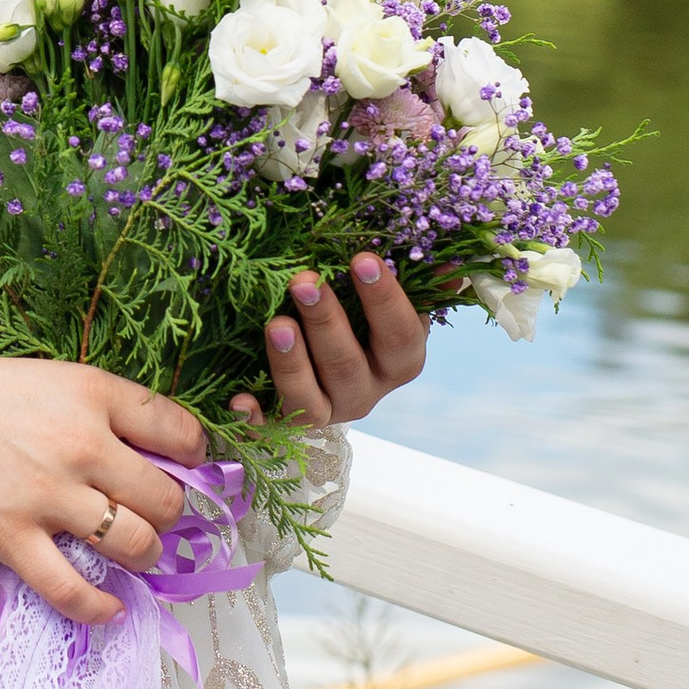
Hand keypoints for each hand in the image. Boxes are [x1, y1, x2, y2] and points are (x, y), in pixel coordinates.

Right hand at [0, 312, 206, 628]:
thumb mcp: (45, 378)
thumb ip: (95, 412)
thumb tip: (142, 455)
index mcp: (93, 393)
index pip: (181, 431)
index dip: (193, 458)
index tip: (184, 468)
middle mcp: (83, 444)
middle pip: (167, 498)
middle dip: (169, 516)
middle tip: (151, 518)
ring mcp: (48, 495)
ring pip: (136, 545)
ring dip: (143, 558)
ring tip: (131, 556)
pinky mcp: (11, 538)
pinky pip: (74, 591)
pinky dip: (99, 608)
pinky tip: (107, 607)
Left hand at [241, 252, 429, 435]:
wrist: (330, 374)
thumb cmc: (363, 322)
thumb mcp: (389, 303)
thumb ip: (418, 283)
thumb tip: (450, 262)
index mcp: (397, 363)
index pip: (400, 335)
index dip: (384, 299)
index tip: (362, 259)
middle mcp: (364, 394)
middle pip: (348, 365)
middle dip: (326, 321)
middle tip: (304, 281)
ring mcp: (325, 413)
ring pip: (310, 401)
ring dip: (292, 363)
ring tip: (275, 324)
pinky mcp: (285, 426)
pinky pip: (268, 429)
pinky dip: (254, 418)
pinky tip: (238, 400)